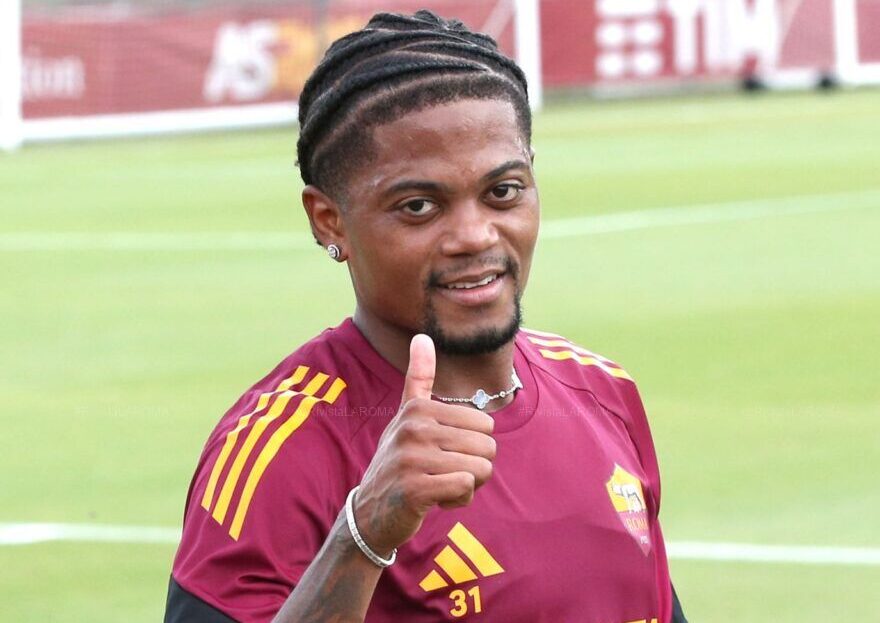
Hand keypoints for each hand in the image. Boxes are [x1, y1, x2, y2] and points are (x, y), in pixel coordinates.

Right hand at [353, 334, 496, 555]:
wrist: (370, 511)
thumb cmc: (398, 460)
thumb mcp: (406, 416)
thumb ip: (418, 378)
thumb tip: (422, 336)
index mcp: (418, 408)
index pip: (485, 423)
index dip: (474, 444)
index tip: (445, 452)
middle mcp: (414, 428)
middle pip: (487, 446)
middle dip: (476, 467)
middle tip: (445, 473)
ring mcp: (412, 458)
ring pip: (480, 469)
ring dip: (467, 485)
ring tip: (439, 485)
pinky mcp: (415, 489)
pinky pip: (465, 487)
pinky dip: (459, 499)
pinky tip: (436, 500)